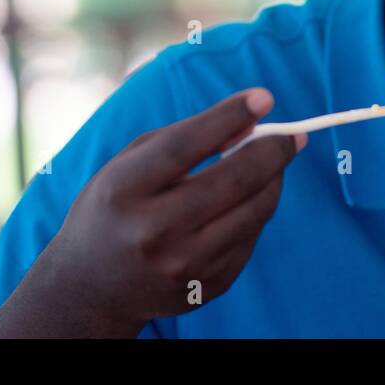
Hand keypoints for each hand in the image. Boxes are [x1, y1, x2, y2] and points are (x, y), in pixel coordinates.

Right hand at [0, 88, 303, 336]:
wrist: (92, 286)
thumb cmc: (114, 207)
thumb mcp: (130, 164)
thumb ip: (185, 138)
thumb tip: (250, 121)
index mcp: (123, 191)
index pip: (186, 146)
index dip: (230, 117)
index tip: (264, 97)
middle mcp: (153, 233)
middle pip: (234, 180)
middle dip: (273, 150)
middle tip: (293, 134)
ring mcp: (183, 266)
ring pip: (255, 211)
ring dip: (273, 179)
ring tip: (270, 161)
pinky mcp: (206, 287)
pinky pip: (251, 237)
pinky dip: (256, 211)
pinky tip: (244, 199)